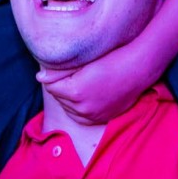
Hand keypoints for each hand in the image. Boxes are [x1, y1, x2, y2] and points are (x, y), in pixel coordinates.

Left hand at [36, 43, 160, 124]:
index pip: (51, 87)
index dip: (55, 77)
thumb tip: (39, 77)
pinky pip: (80, 118)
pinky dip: (78, 109)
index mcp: (75, 91)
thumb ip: (58, 71)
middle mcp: (82, 107)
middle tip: (72, 76)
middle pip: (59, 98)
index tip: (61, 70)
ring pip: (68, 109)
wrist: (138, 69)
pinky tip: (83, 97)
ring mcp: (92, 115)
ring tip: (78, 84)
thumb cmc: (112, 59)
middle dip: (61, 88)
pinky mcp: (100, 119)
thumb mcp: (84, 61)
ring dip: (69, 99)